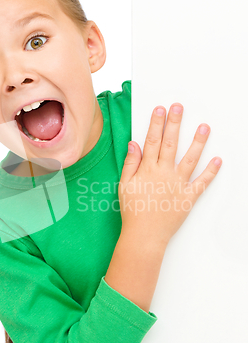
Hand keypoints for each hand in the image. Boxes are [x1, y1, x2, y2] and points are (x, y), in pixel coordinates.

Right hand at [118, 104, 221, 246]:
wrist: (144, 235)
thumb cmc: (133, 211)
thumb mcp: (124, 185)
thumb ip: (130, 163)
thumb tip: (134, 144)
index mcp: (147, 170)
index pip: (152, 141)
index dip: (156, 124)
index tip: (160, 110)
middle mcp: (164, 173)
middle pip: (170, 143)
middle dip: (174, 123)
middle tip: (179, 107)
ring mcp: (178, 184)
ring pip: (190, 158)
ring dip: (197, 142)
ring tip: (204, 127)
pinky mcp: (188, 197)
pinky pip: (202, 182)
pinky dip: (211, 172)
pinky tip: (218, 160)